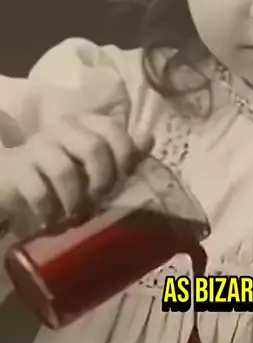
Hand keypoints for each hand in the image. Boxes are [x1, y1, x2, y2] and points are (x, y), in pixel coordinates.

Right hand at [0, 113, 152, 235]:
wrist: (10, 181)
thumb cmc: (58, 172)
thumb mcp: (92, 162)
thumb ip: (121, 151)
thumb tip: (149, 139)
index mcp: (83, 123)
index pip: (112, 128)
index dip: (124, 154)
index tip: (123, 178)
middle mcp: (60, 129)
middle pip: (93, 147)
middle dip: (102, 179)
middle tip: (99, 199)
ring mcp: (35, 147)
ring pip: (65, 170)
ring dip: (75, 200)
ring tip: (75, 214)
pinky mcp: (15, 169)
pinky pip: (38, 190)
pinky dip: (49, 211)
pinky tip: (51, 219)